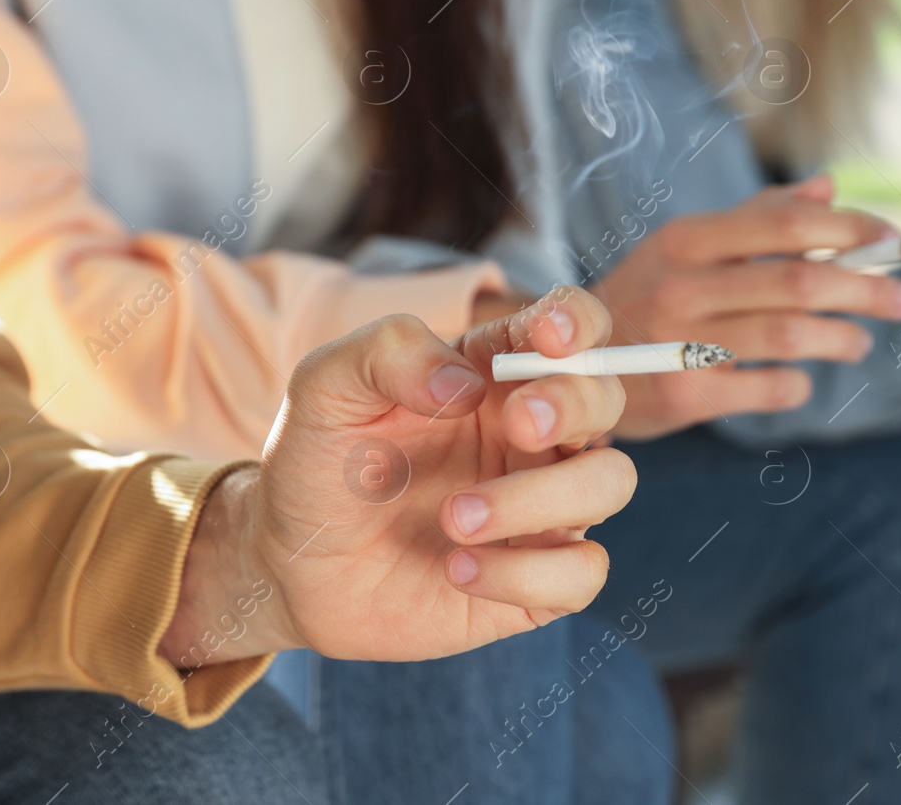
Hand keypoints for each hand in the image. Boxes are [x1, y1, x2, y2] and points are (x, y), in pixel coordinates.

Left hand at [158, 287, 632, 666]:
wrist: (291, 563)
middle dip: (573, 405)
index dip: (577, 322)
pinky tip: (457, 570)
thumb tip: (467, 383)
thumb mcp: (325, 389)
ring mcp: (542, 506)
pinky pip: (582, 572)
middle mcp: (533, 434)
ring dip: (543, 498)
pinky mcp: (537, 578)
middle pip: (606, 399)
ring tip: (454, 520)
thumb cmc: (318, 463)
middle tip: (517, 424)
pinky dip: (528, 572)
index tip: (546, 338)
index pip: (571, 327)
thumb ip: (387, 353)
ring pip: (610, 483)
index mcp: (495, 372)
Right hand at [593, 176, 900, 438]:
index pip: (786, 223)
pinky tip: (801, 380)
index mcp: (688, 238)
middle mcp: (682, 283)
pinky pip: (764, 388)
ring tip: (859, 343)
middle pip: (799, 280)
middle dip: (866, 289)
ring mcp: (678, 341)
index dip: (851, 229)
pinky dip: (796, 385)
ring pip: (788, 336)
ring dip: (840, 338)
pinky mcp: (680, 394)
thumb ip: (757, 217)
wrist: (566, 364)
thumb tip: (828, 187)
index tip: (895, 241)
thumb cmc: (646, 296)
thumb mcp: (687, 247)